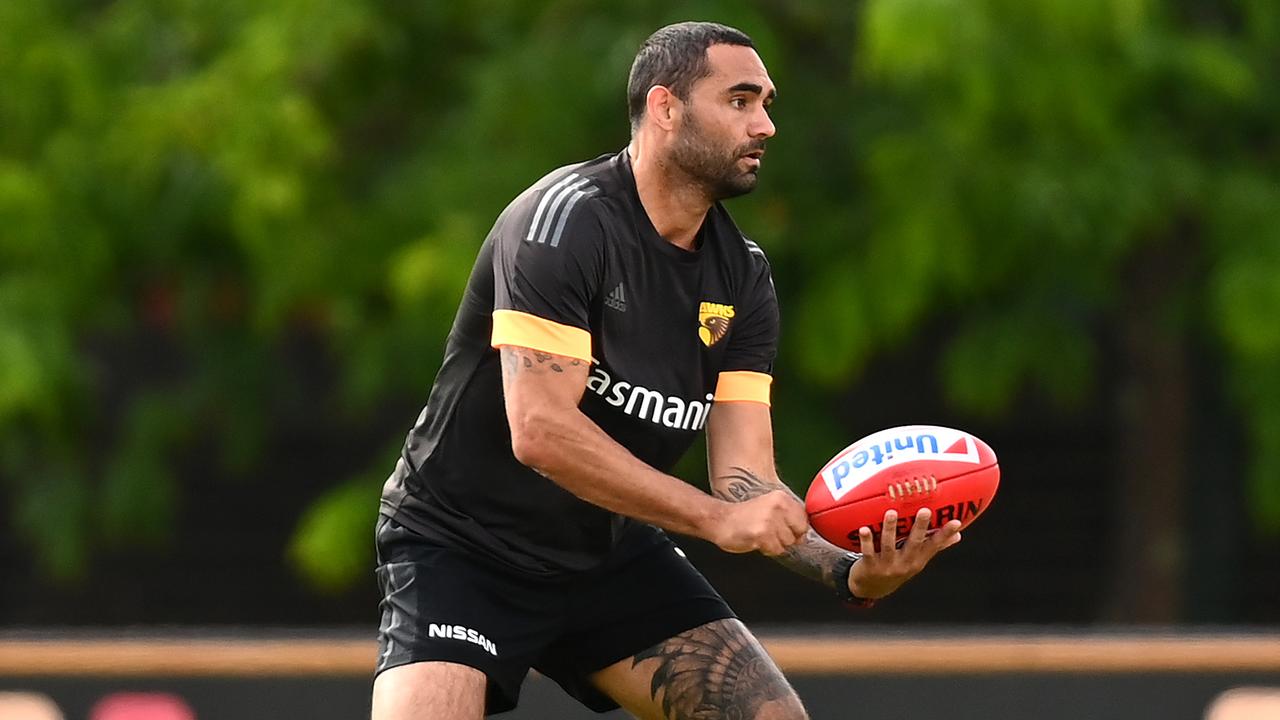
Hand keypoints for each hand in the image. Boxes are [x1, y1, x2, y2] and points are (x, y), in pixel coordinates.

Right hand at [710, 490, 807, 555]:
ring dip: (775, 545)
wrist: (720, 519)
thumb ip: (788, 516)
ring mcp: (770, 520)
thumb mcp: (769, 507)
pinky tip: (756, 541)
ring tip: (761, 536)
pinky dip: (767, 550)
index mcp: (781, 498)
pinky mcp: (762, 534)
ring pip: (787, 544)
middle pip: (798, 534)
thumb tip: (803, 534)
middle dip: (786, 538)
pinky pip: (776, 550)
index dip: (796, 530)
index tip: (784, 530)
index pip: (804, 520)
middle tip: (770, 533)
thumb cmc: (743, 516)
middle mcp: (777, 507)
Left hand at [847, 508, 961, 599]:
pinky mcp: (869, 567)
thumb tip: (959, 535)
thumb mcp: (917, 560)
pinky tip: (864, 528)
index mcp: (917, 561)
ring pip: (889, 545)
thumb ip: (935, 547)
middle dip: (919, 527)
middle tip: (925, 510)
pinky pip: (868, 552)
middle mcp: (905, 564)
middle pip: (914, 544)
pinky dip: (866, 541)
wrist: (871, 589)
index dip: (945, 534)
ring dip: (890, 529)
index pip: (934, 546)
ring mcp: (887, 566)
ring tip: (891, 512)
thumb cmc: (897, 567)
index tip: (956, 522)